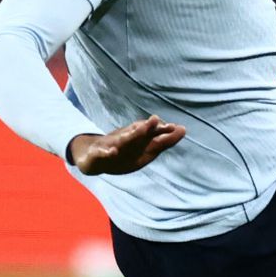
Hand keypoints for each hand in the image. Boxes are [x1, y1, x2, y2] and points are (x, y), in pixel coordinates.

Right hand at [68, 116, 185, 175]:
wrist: (92, 157)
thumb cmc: (123, 152)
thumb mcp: (144, 149)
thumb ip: (163, 141)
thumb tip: (183, 129)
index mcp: (138, 142)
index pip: (153, 137)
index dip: (162, 132)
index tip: (175, 127)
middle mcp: (126, 141)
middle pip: (138, 135)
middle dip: (146, 128)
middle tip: (155, 120)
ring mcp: (111, 146)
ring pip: (122, 140)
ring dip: (130, 135)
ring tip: (139, 129)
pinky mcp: (97, 154)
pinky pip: (102, 153)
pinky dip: (106, 152)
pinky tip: (112, 152)